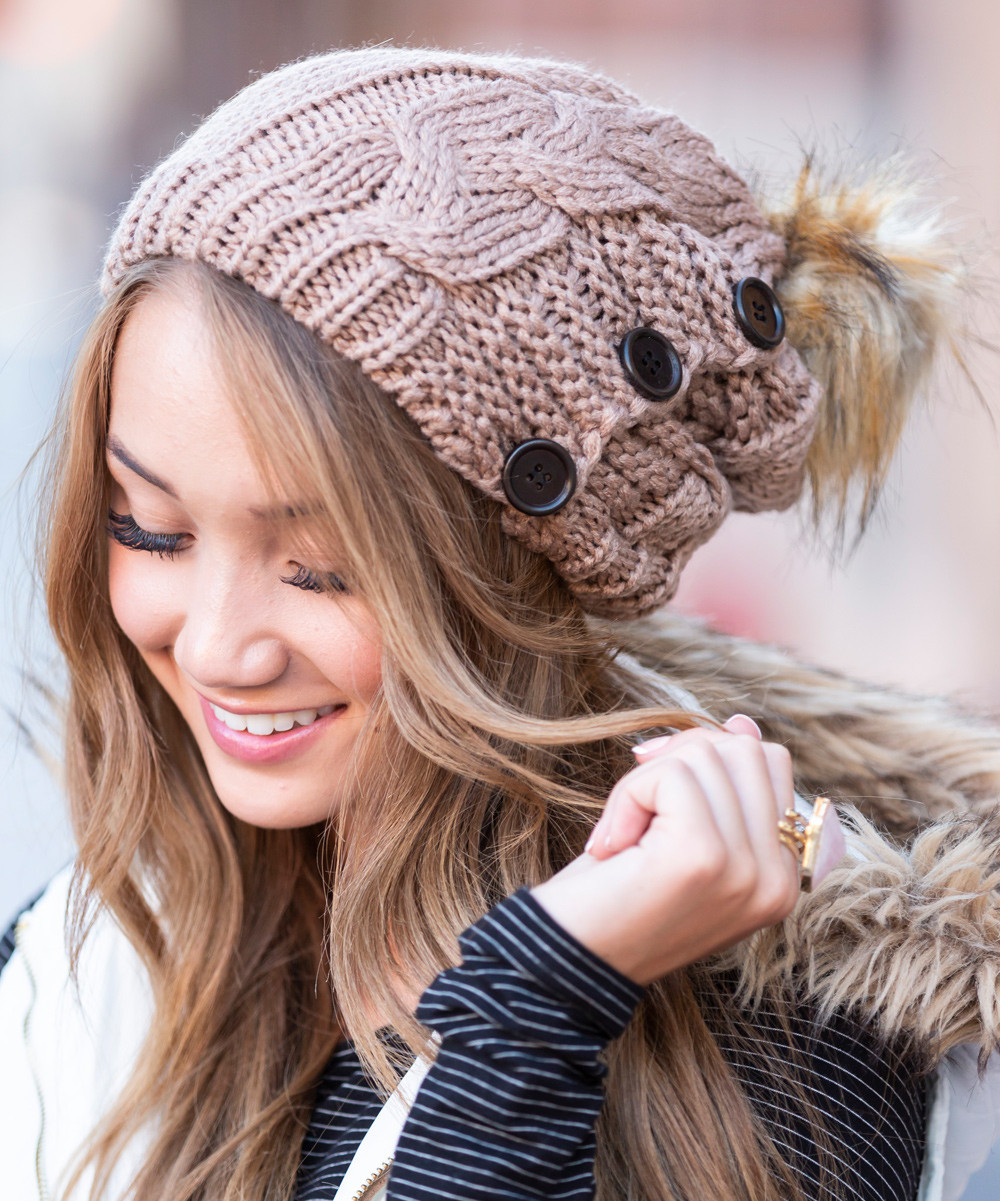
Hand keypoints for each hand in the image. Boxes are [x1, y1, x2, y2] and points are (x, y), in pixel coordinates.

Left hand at [530, 717, 800, 984]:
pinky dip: (627, 796)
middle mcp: (779, 880)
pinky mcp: (704, 857)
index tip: (659, 790)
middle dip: (678, 758)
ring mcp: (748, 871)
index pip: (773, 765)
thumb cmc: (616, 895)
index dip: (707, 755)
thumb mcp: (680, 834)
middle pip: (746, 750)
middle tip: (637, 809)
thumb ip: (723, 786)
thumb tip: (742, 723)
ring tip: (627, 835)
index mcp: (784, 877)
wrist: (565, 964)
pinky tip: (613, 845)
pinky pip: (671, 775)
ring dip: (647, 781)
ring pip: (707, 755)